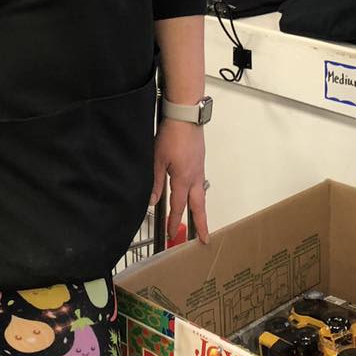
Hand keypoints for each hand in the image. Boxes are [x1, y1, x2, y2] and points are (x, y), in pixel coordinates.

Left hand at [152, 119, 208, 244]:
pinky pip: (200, 184)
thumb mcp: (157, 160)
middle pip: (199, 206)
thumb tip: (151, 201)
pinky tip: (194, 195)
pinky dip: (199, 195)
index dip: (174, 222)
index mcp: (183, 179)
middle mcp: (195, 177)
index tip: (172, 236)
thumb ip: (155, 182)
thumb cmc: (171, 135)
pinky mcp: (200, 162)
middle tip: (205, 239)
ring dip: (201, 210)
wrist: (185, 116)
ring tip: (200, 221)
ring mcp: (199, 169)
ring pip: (201, 195)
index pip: (178, 207)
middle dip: (201, 224)